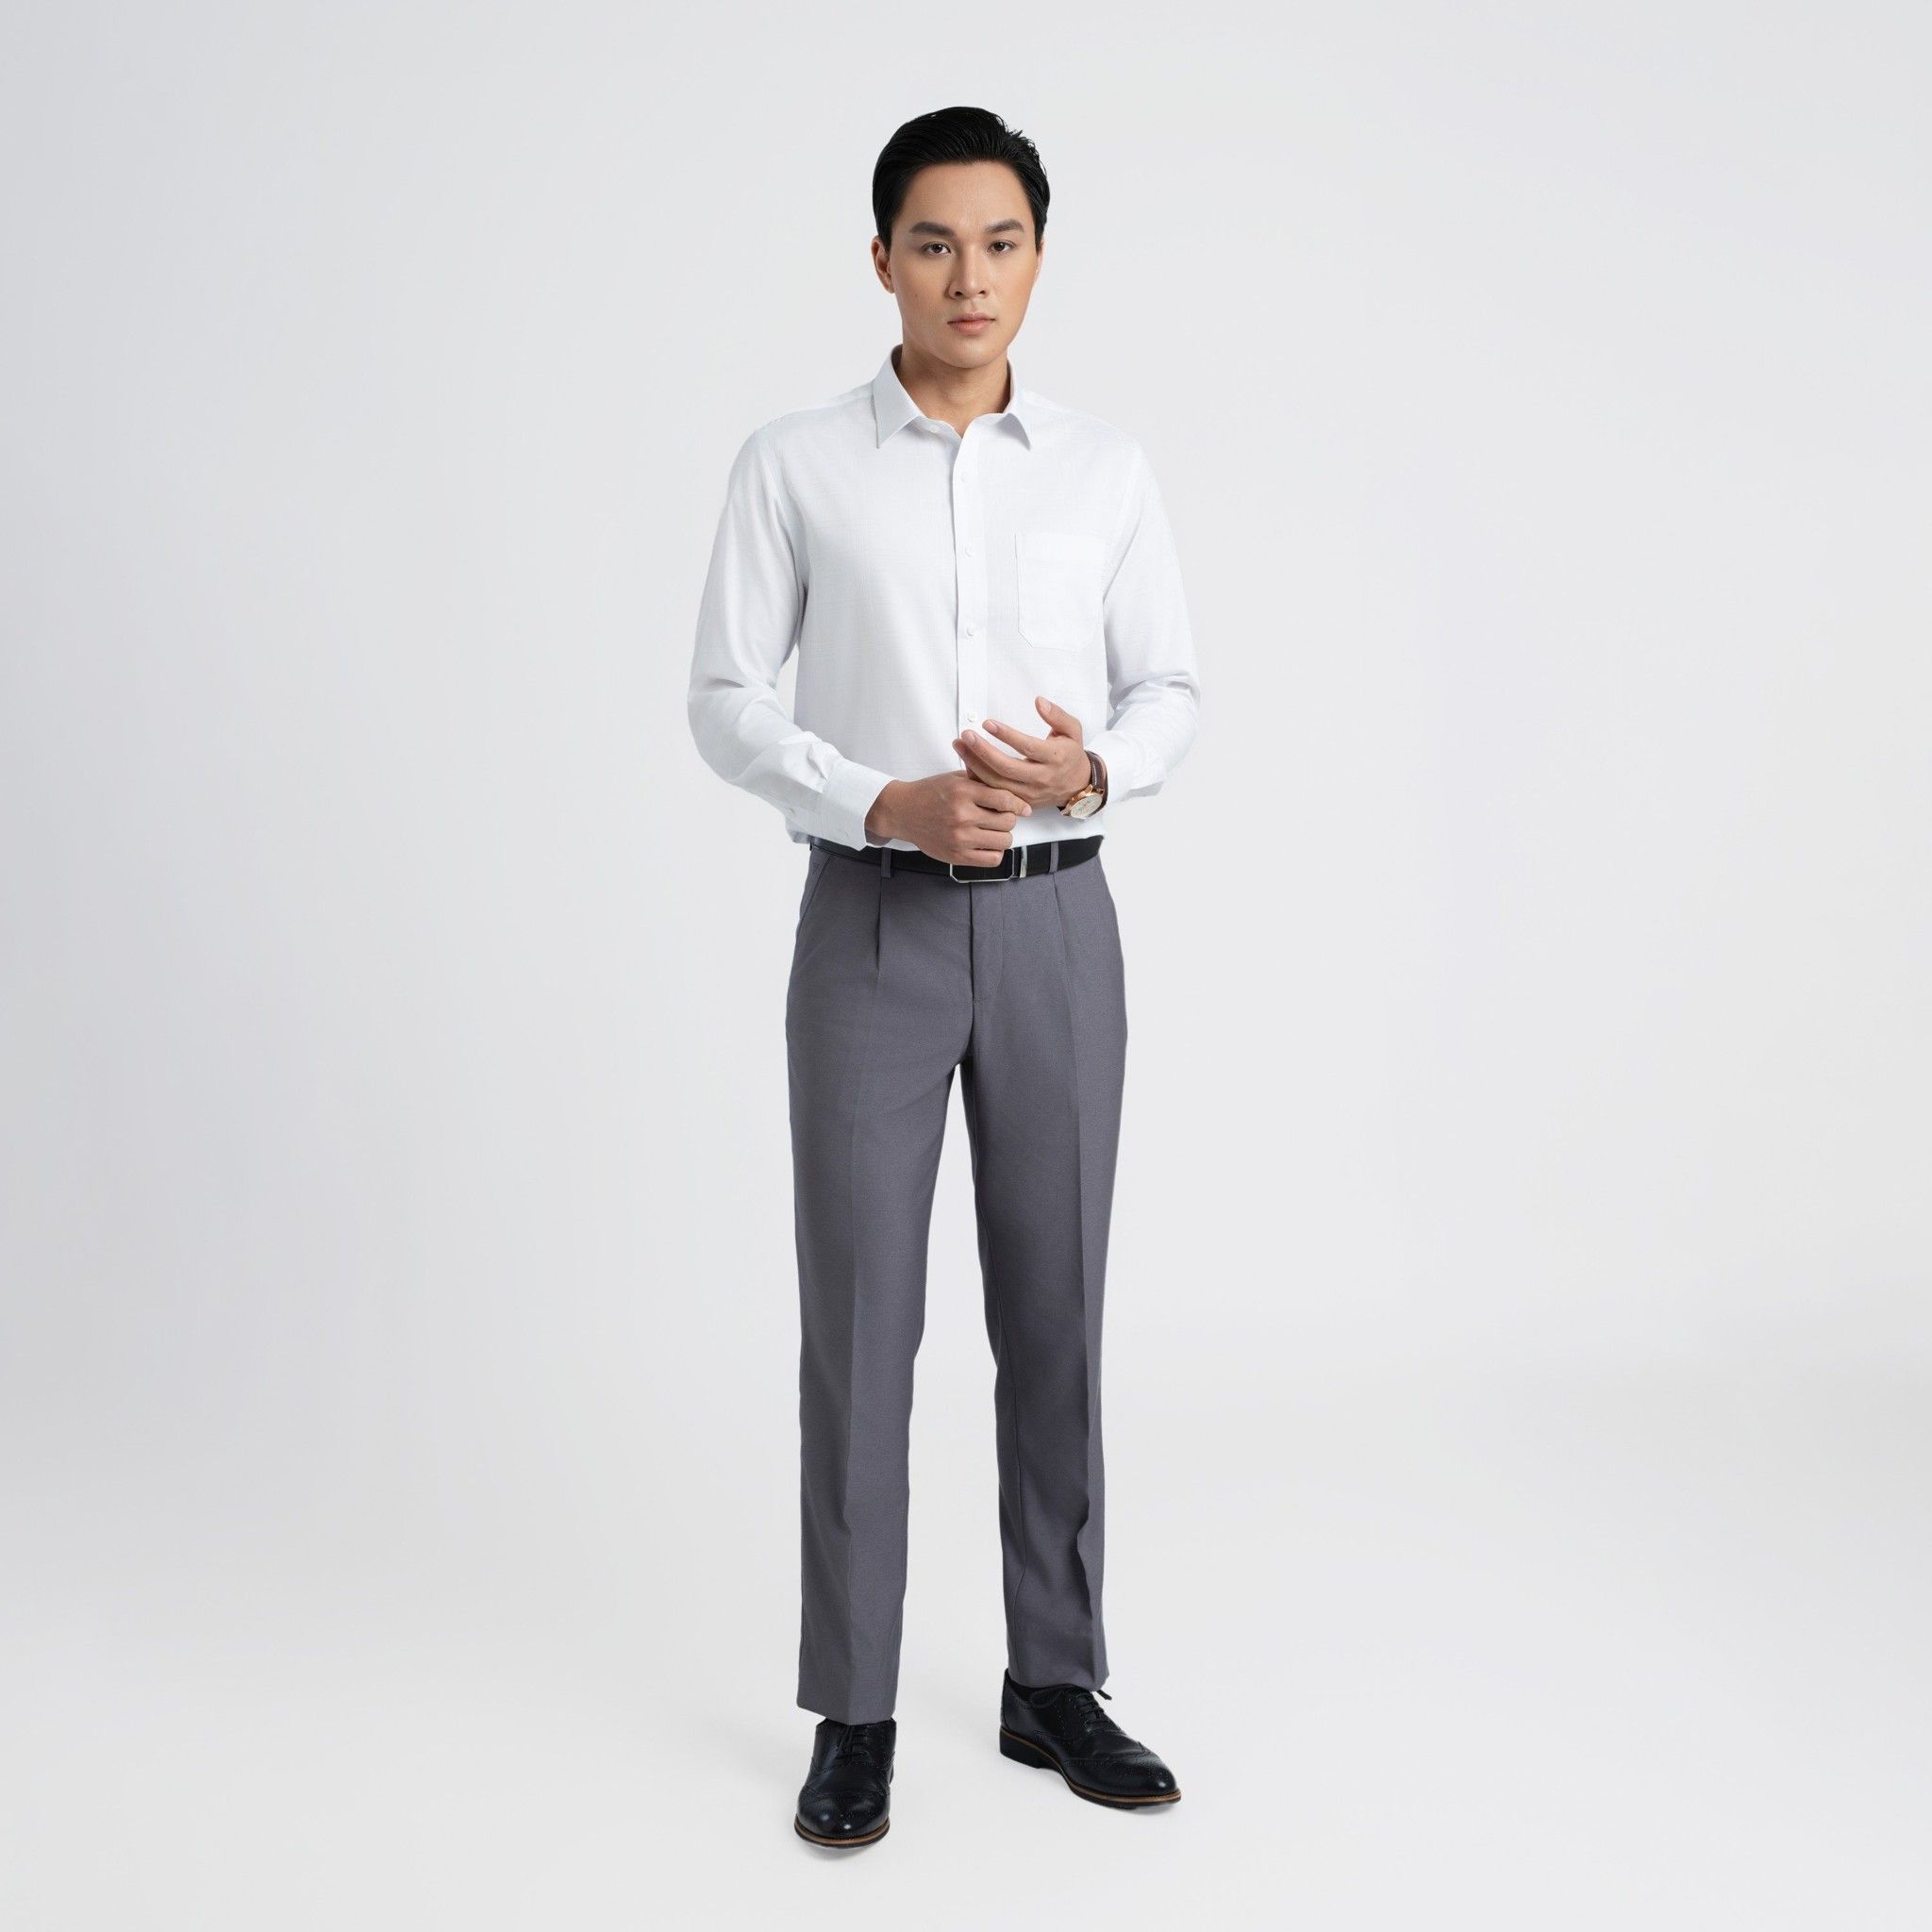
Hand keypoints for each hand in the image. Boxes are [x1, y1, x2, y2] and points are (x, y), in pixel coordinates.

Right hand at [866, 772, 1032, 864]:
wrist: (902, 811)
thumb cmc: (929, 793)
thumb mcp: (954, 779)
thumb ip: (980, 779)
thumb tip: (1008, 779)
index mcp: (963, 792)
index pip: (1005, 799)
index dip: (1018, 804)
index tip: (1023, 808)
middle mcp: (962, 815)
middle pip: (1007, 821)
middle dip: (1009, 819)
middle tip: (1001, 818)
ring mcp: (960, 838)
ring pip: (1003, 841)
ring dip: (1003, 836)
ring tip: (994, 831)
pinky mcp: (956, 855)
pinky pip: (992, 859)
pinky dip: (995, 852)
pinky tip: (987, 844)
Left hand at [952, 698, 1089, 808]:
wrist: (1076, 786)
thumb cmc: (1071, 754)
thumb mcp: (1073, 731)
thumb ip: (1057, 715)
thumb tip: (1039, 702)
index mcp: (1055, 758)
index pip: (1027, 747)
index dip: (1006, 735)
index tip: (988, 723)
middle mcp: (1041, 778)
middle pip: (1007, 768)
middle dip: (983, 751)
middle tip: (966, 735)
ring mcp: (1029, 793)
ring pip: (997, 782)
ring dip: (975, 764)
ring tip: (960, 746)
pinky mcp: (1020, 802)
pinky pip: (995, 792)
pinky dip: (978, 779)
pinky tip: (966, 762)